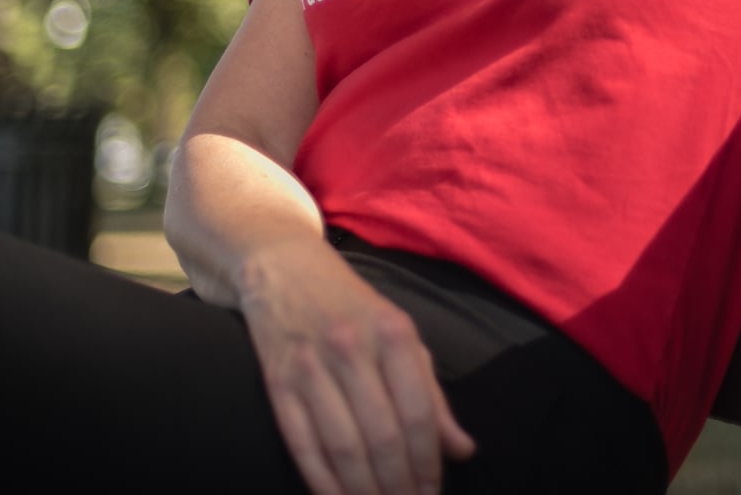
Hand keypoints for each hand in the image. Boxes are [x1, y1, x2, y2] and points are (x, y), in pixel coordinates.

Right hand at [237, 237, 475, 494]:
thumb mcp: (402, 334)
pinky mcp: (277, 383)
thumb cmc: (354, 307)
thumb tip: (462, 450)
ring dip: (364, 489)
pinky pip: (303, 444)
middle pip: (382, 436)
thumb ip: (432, 394)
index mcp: (394, 333)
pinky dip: (322, 481)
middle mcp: (352, 349)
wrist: (285, 269)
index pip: (418, 413)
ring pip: (343, 446)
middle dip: (398, 484)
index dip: (428, 461)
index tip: (432, 491)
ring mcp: (311, 367)